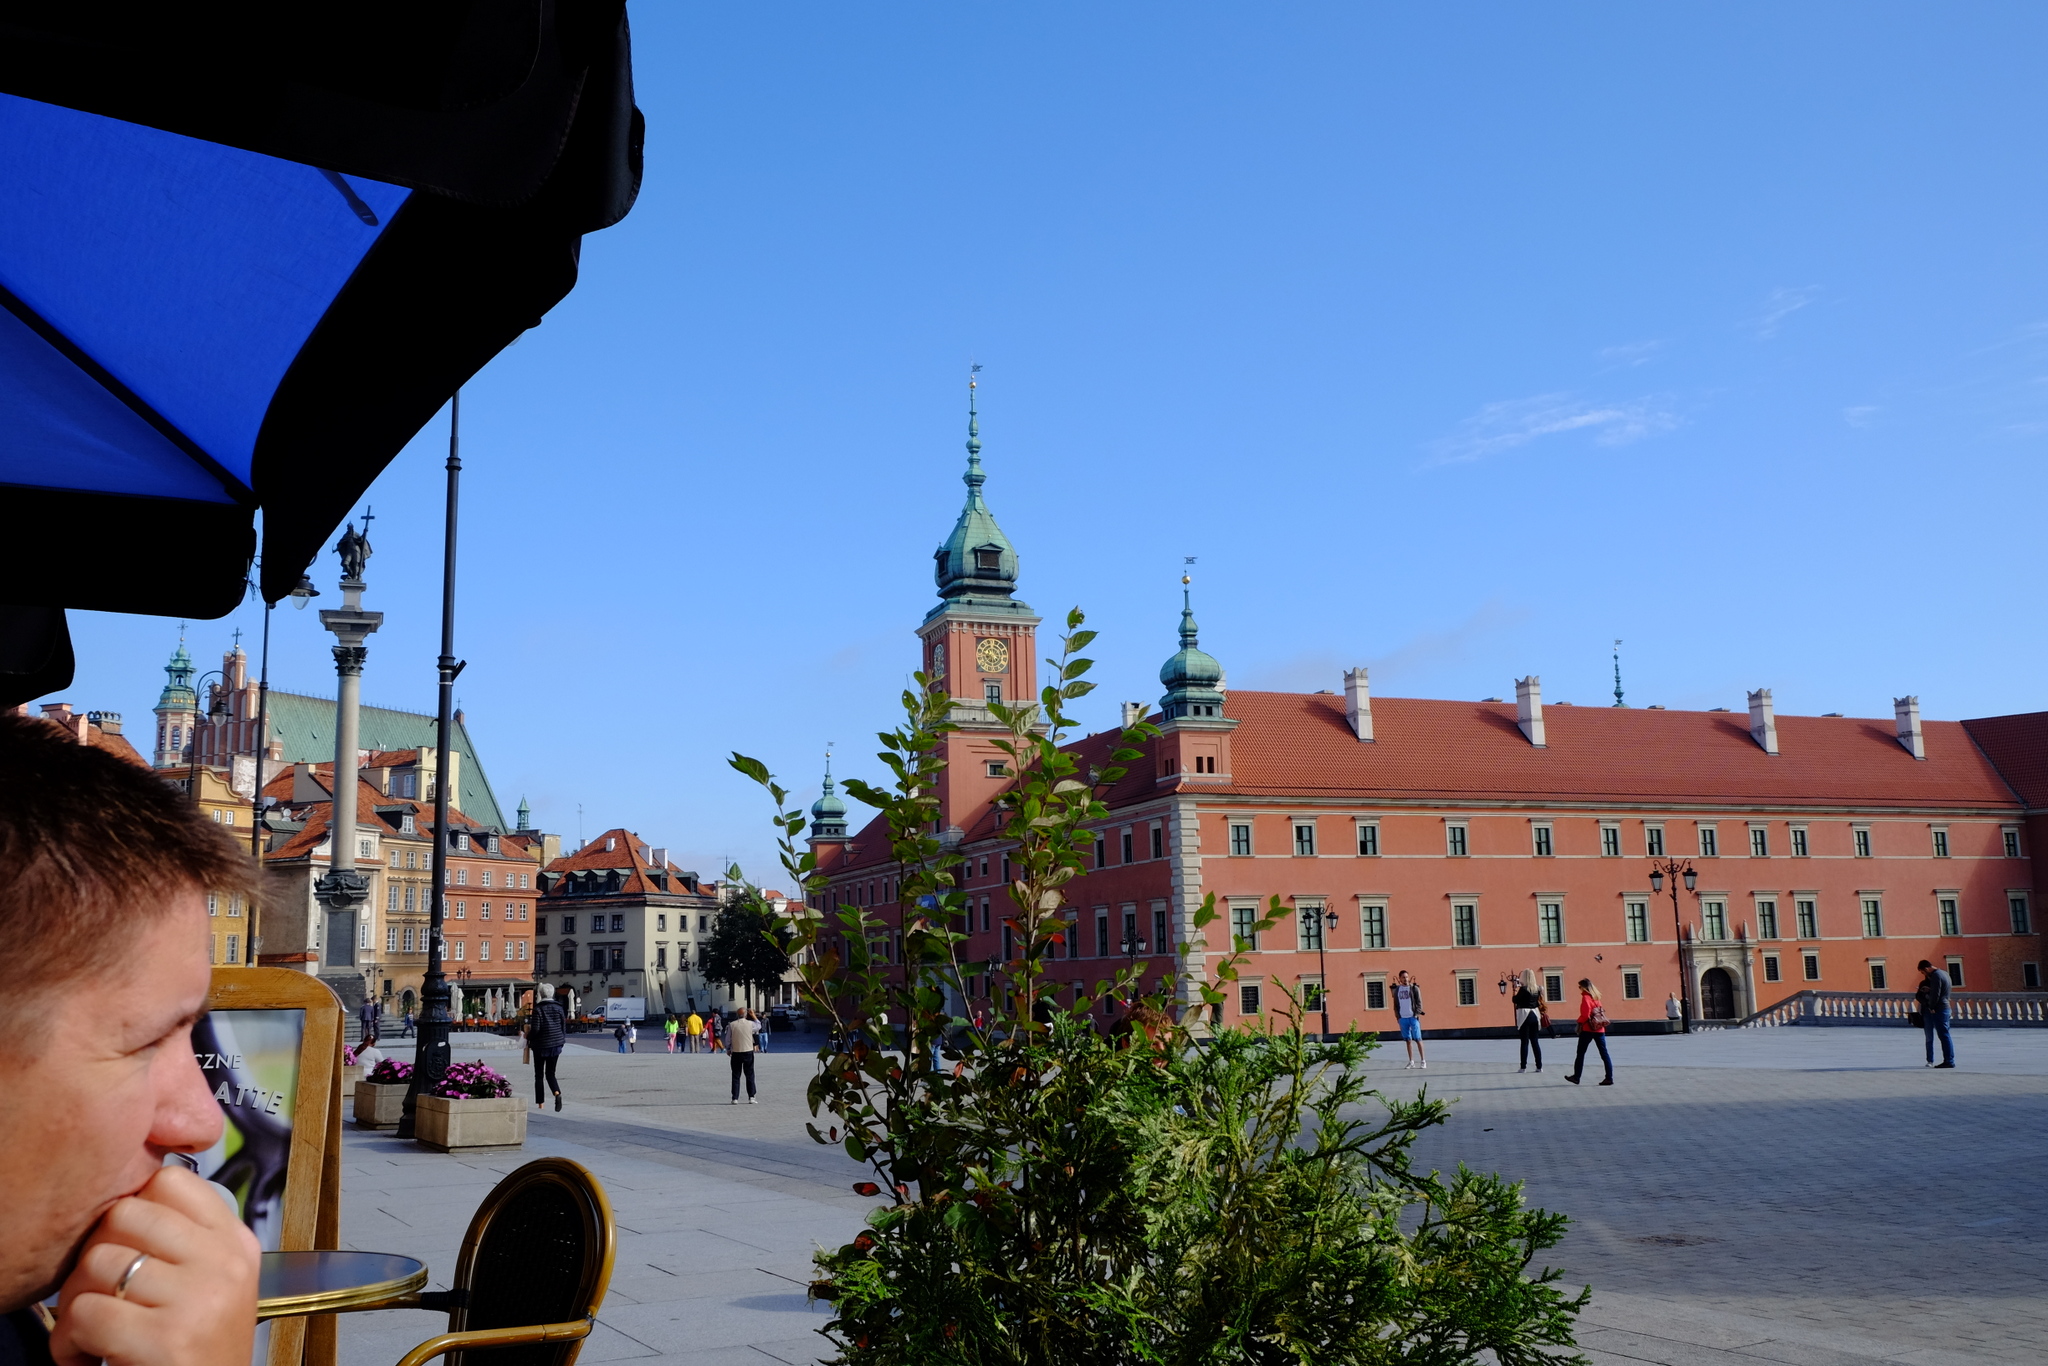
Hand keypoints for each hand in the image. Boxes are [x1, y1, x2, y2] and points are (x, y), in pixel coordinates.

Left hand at [49, 1167, 259, 1365]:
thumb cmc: (197, 1353)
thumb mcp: (213, 1283)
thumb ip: (185, 1240)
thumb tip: (127, 1204)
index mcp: (236, 1243)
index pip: (169, 1180)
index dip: (132, 1207)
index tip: (128, 1245)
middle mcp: (225, 1263)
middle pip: (124, 1214)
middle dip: (94, 1255)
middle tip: (100, 1294)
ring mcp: (200, 1298)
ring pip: (98, 1261)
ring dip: (75, 1302)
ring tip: (92, 1332)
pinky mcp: (167, 1338)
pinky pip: (86, 1313)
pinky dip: (71, 1341)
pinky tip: (90, 1357)